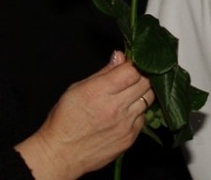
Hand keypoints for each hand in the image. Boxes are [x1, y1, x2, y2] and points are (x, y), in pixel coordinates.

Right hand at [15, 51, 153, 179]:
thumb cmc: (64, 120)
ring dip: (142, 92)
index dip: (134, 63)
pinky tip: (126, 112)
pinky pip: (143, 118)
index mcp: (100, 91)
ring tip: (130, 93)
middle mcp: (116, 108)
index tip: (130, 62)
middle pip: (145, 83)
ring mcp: (125, 124)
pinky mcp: (129, 138)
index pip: (132, 71)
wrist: (61, 154)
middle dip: (142, 75)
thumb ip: (103, 72)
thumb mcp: (77, 88)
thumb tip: (119, 56)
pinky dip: (138, 111)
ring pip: (148, 99)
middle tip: (133, 76)